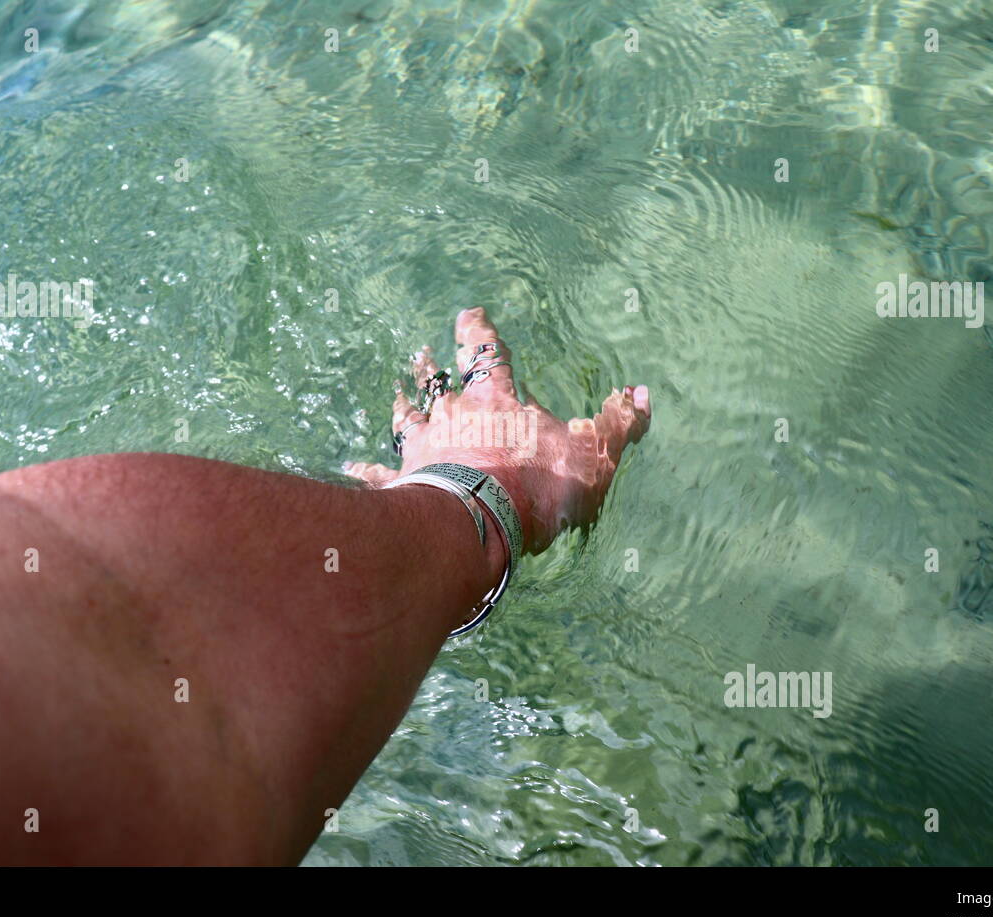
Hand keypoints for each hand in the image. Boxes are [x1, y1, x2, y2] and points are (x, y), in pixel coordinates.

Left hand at [344, 307, 650, 552]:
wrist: (478, 526)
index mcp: (498, 400)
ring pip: (409, 417)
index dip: (479, 333)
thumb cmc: (537, 485)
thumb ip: (618, 424)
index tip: (469, 315)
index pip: (489, 354)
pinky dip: (367, 469)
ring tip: (397, 393)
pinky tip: (351, 465)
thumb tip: (641, 394)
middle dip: (434, 365)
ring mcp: (424, 448)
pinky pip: (380, 473)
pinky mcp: (402, 482)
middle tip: (423, 351)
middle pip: (440, 381)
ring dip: (404, 405)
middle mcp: (454, 414)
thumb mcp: (594, 454)